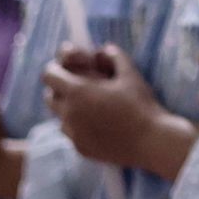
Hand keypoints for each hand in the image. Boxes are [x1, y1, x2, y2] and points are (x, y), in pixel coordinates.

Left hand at [43, 43, 198, 177]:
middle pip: (49, 97)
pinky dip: (78, 127)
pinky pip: (71, 134)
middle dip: (60, 89)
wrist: (149, 141)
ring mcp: (73, 134)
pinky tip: (98, 125)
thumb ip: (114, 56)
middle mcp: (69, 113)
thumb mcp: (130, 74)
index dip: (56, 68)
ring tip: (90, 106)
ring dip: (68, 109)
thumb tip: (104, 50)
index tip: (67, 68)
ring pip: (60, 117)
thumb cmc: (140, 104)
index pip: (49, 75)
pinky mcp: (80, 149)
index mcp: (77, 91)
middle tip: (79, 85)